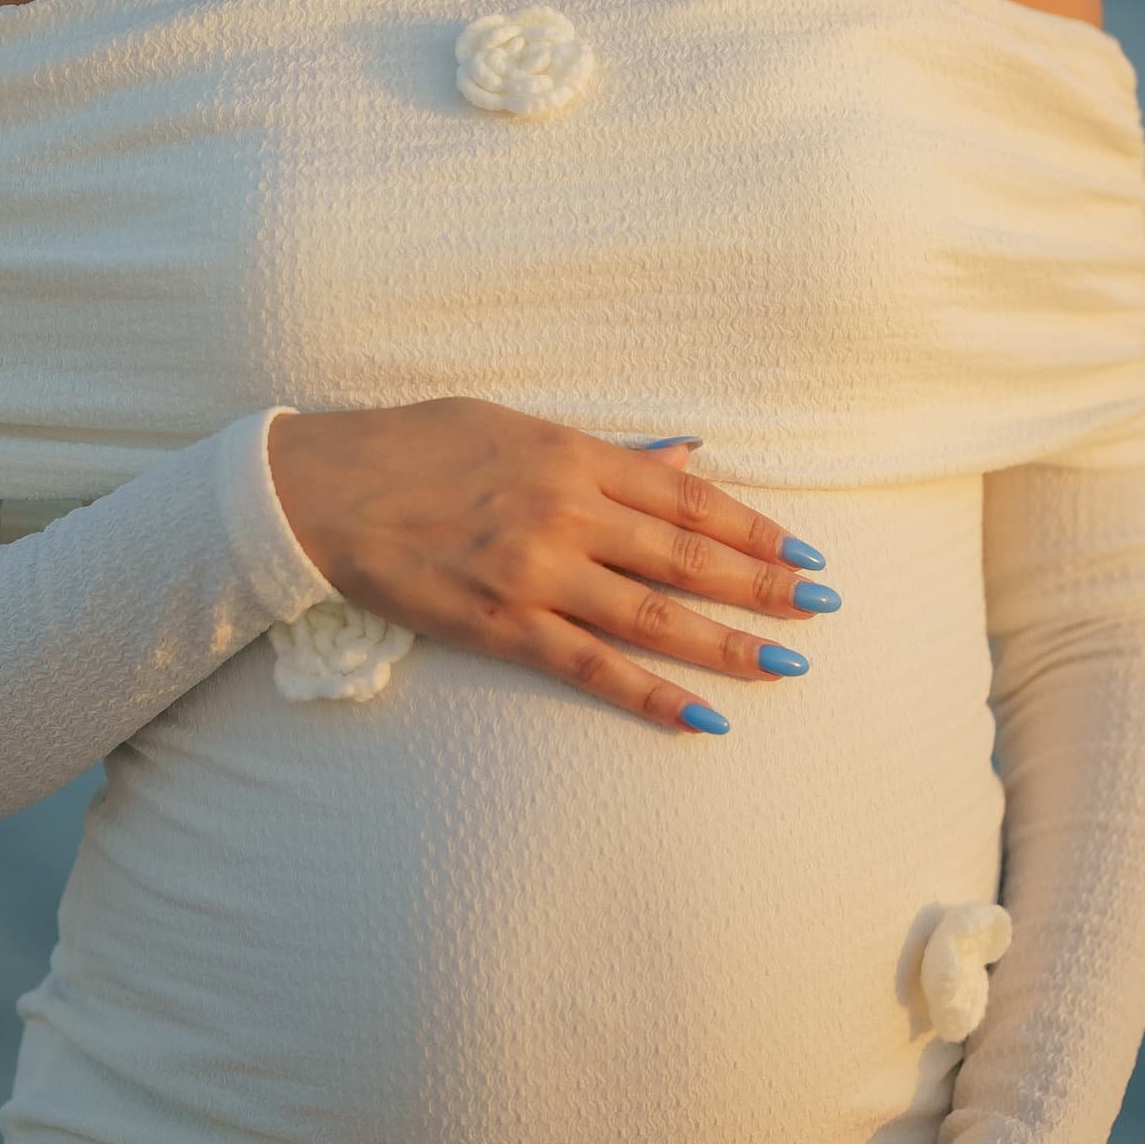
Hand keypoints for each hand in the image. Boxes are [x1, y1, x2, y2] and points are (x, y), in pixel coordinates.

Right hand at [265, 398, 834, 733]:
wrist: (320, 490)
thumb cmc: (415, 445)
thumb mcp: (513, 425)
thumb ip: (603, 451)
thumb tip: (685, 458)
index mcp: (572, 453)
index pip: (688, 497)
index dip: (754, 526)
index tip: (805, 551)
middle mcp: (565, 511)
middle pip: (688, 555)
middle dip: (765, 585)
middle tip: (824, 609)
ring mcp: (535, 573)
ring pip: (654, 615)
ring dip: (729, 644)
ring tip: (788, 666)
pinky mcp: (501, 625)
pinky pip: (591, 668)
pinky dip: (651, 695)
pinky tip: (704, 718)